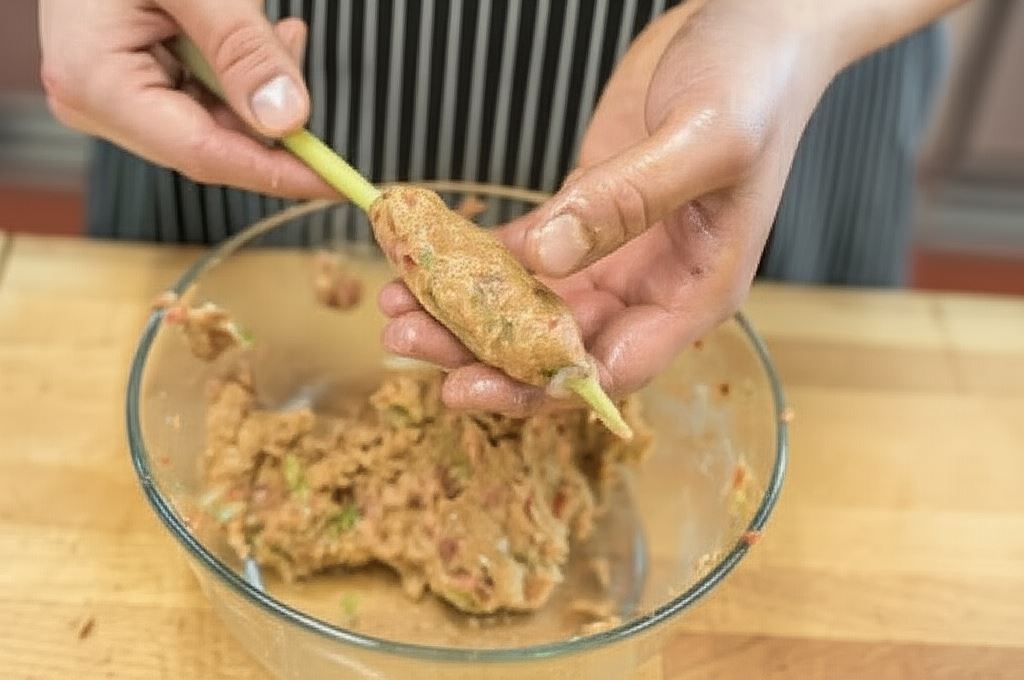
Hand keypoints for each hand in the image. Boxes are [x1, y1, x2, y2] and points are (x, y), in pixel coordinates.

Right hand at [39, 0, 332, 197]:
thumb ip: (242, 49)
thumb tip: (288, 119)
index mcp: (96, 84)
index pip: (204, 154)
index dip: (278, 173)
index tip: (337, 183)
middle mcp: (96, 104)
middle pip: (212, 143)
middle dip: (271, 115)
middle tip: (298, 50)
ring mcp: (111, 98)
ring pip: (215, 122)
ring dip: (258, 85)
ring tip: (279, 29)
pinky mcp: (130, 83)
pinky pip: (200, 97)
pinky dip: (239, 73)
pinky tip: (258, 33)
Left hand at [380, 0, 839, 412]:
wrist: (750, 23)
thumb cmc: (755, 82)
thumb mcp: (706, 139)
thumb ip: (633, 199)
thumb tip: (548, 258)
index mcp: (696, 290)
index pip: (615, 367)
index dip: (542, 387)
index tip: (470, 385)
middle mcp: (653, 285)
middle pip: (559, 348)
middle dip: (483, 354)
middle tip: (407, 342)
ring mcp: (615, 252)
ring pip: (532, 308)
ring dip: (467, 312)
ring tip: (396, 305)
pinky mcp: (584, 213)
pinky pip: (523, 254)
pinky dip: (476, 261)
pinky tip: (426, 258)